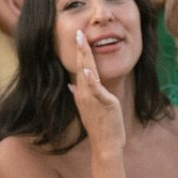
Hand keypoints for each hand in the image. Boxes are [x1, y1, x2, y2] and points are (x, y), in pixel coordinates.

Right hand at [69, 28, 125, 155]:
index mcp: (82, 93)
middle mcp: (84, 94)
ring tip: (82, 41)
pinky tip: (88, 69)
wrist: (105, 145)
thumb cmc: (100, 127)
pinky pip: (96, 89)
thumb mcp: (87, 108)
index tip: (79, 37)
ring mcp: (92, 98)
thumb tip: (71, 84)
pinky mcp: (103, 103)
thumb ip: (79, 94)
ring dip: (85, 57)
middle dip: (80, 49)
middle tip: (78, 32)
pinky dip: (91, 79)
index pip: (80, 68)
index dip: (80, 53)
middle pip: (81, 67)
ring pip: (87, 73)